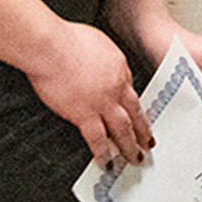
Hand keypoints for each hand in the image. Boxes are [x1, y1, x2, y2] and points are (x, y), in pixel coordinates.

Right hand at [28, 19, 152, 166]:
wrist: (52, 47)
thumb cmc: (68, 39)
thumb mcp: (98, 41)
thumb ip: (104, 58)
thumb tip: (101, 65)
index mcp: (119, 68)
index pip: (131, 92)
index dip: (134, 107)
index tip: (137, 118)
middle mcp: (116, 87)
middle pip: (134, 113)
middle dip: (143, 131)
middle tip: (149, 144)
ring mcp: (101, 102)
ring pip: (122, 130)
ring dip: (130, 147)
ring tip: (135, 159)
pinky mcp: (84, 114)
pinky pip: (97, 139)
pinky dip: (102, 153)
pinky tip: (106, 163)